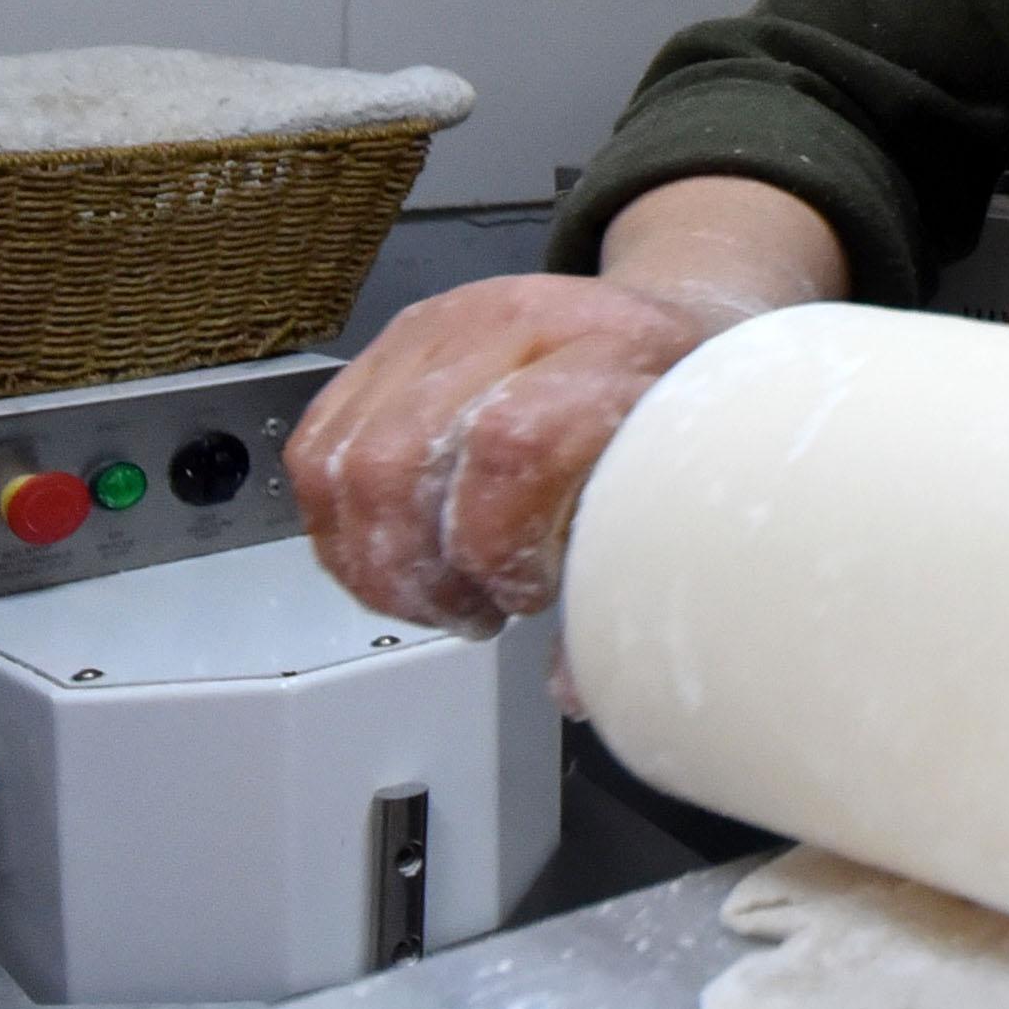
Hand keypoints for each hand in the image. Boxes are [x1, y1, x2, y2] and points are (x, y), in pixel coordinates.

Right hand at [295, 177, 847, 629]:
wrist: (666, 325)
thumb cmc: (682, 406)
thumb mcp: (691, 479)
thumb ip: (631, 578)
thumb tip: (574, 687)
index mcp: (612, 348)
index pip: (512, 443)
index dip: (498, 544)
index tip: (529, 593)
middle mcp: (514, 321)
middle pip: (400, 459)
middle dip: (422, 571)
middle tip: (475, 612)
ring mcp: (439, 326)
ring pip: (344, 460)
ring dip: (376, 562)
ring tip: (440, 597)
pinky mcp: (390, 345)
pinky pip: (316, 449)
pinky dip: (341, 531)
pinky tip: (400, 565)